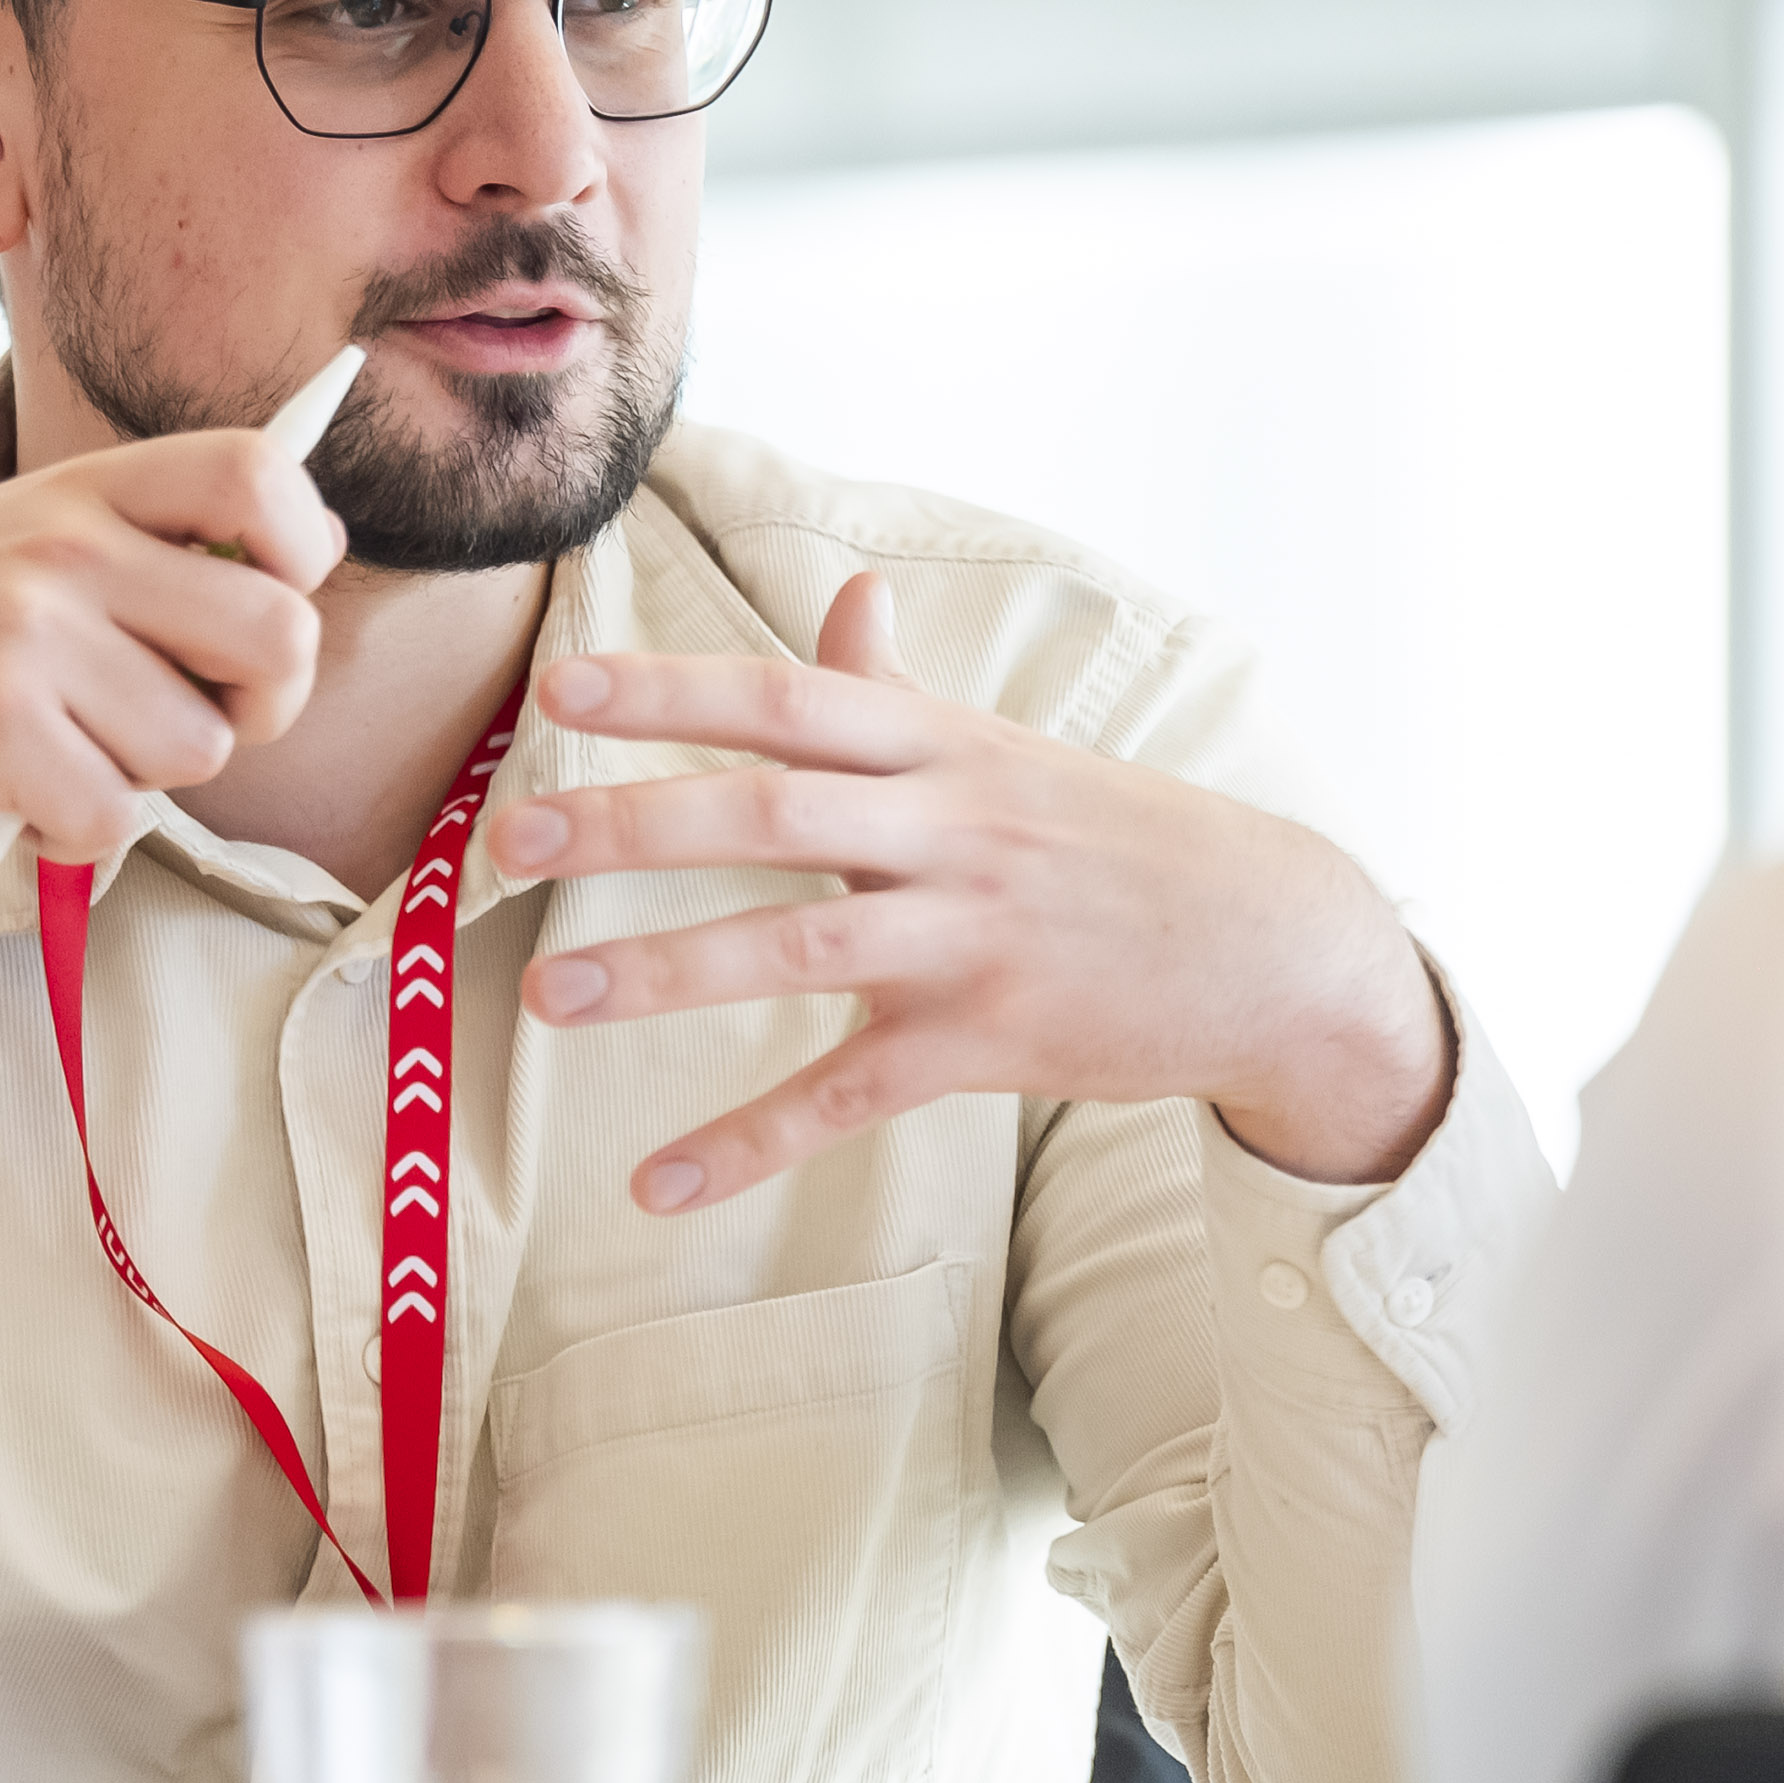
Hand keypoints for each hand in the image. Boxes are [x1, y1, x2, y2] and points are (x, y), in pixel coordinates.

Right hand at [0, 433, 349, 935]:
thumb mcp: (28, 540)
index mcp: (86, 487)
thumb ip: (148, 544)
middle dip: (261, 707)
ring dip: (144, 778)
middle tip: (192, 718)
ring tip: (62, 751)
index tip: (274, 597)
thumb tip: (308, 564)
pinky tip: (22, 796)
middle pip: (279, 636)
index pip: (259, 471)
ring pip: (199, 748)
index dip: (304, 547)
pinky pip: (117, 815)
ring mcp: (28, 634)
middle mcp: (65, 546)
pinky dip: (78, 831)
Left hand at [499, 573, 1455, 1207]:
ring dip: (665, 972)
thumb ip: (904, 691)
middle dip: (635, 822)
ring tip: (550, 997)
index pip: (789, 699)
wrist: (1273, 943)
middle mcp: (950, 830)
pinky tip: (658, 1184)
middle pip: (771, 811)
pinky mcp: (989, 1044)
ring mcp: (970, 940)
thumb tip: (848, 598)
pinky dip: (747, 1143)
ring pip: (797, 947)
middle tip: (510, 842)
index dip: (674, 692)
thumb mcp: (1011, 754)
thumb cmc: (1117, 841)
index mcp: (943, 749)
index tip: (562, 691)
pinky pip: (848, 1095)